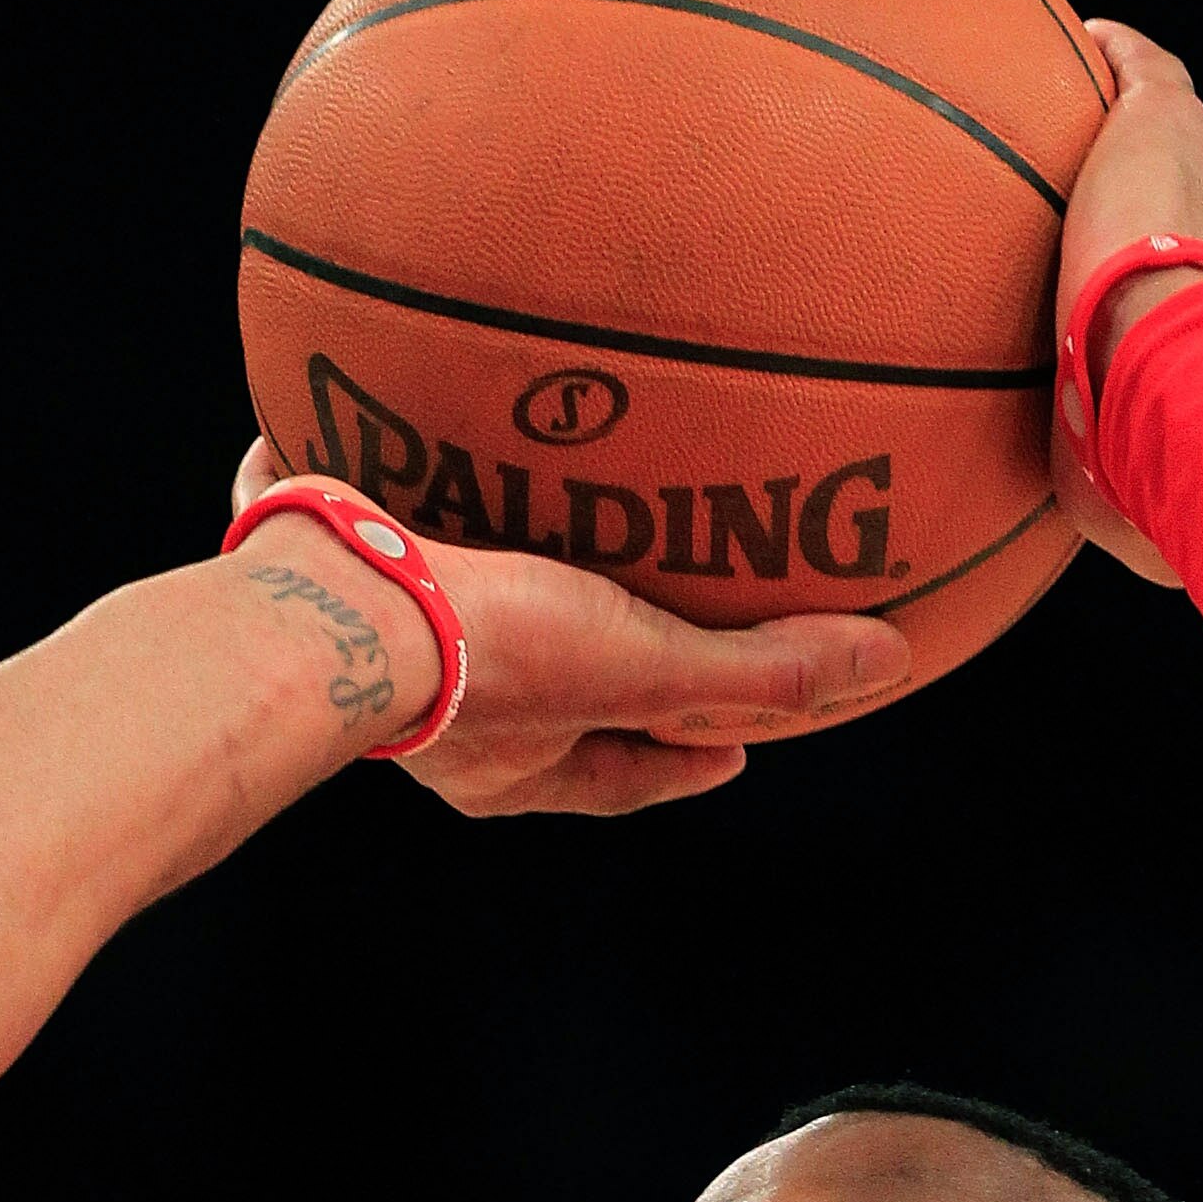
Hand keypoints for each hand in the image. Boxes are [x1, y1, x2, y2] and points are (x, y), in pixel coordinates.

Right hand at [222, 439, 910, 812]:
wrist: (316, 608)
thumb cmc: (482, 654)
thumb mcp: (644, 665)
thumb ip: (757, 669)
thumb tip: (886, 665)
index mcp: (514, 767)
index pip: (625, 774)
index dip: (687, 757)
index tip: (735, 745)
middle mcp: (444, 725)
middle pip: (542, 704)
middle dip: (594, 675)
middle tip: (645, 639)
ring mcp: (377, 650)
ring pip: (457, 619)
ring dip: (501, 584)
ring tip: (541, 530)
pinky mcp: (328, 574)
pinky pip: (383, 531)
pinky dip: (409, 494)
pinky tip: (420, 427)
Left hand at [1048, 25, 1202, 584]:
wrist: (1178, 377)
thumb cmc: (1160, 454)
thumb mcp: (1119, 497)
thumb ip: (1101, 495)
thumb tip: (1087, 535)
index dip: (1178, 285)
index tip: (1141, 293)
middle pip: (1200, 208)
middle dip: (1161, 207)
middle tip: (1111, 208)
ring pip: (1175, 135)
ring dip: (1138, 120)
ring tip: (1095, 103)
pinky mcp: (1165, 125)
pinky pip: (1145, 72)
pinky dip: (1121, 56)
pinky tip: (1085, 41)